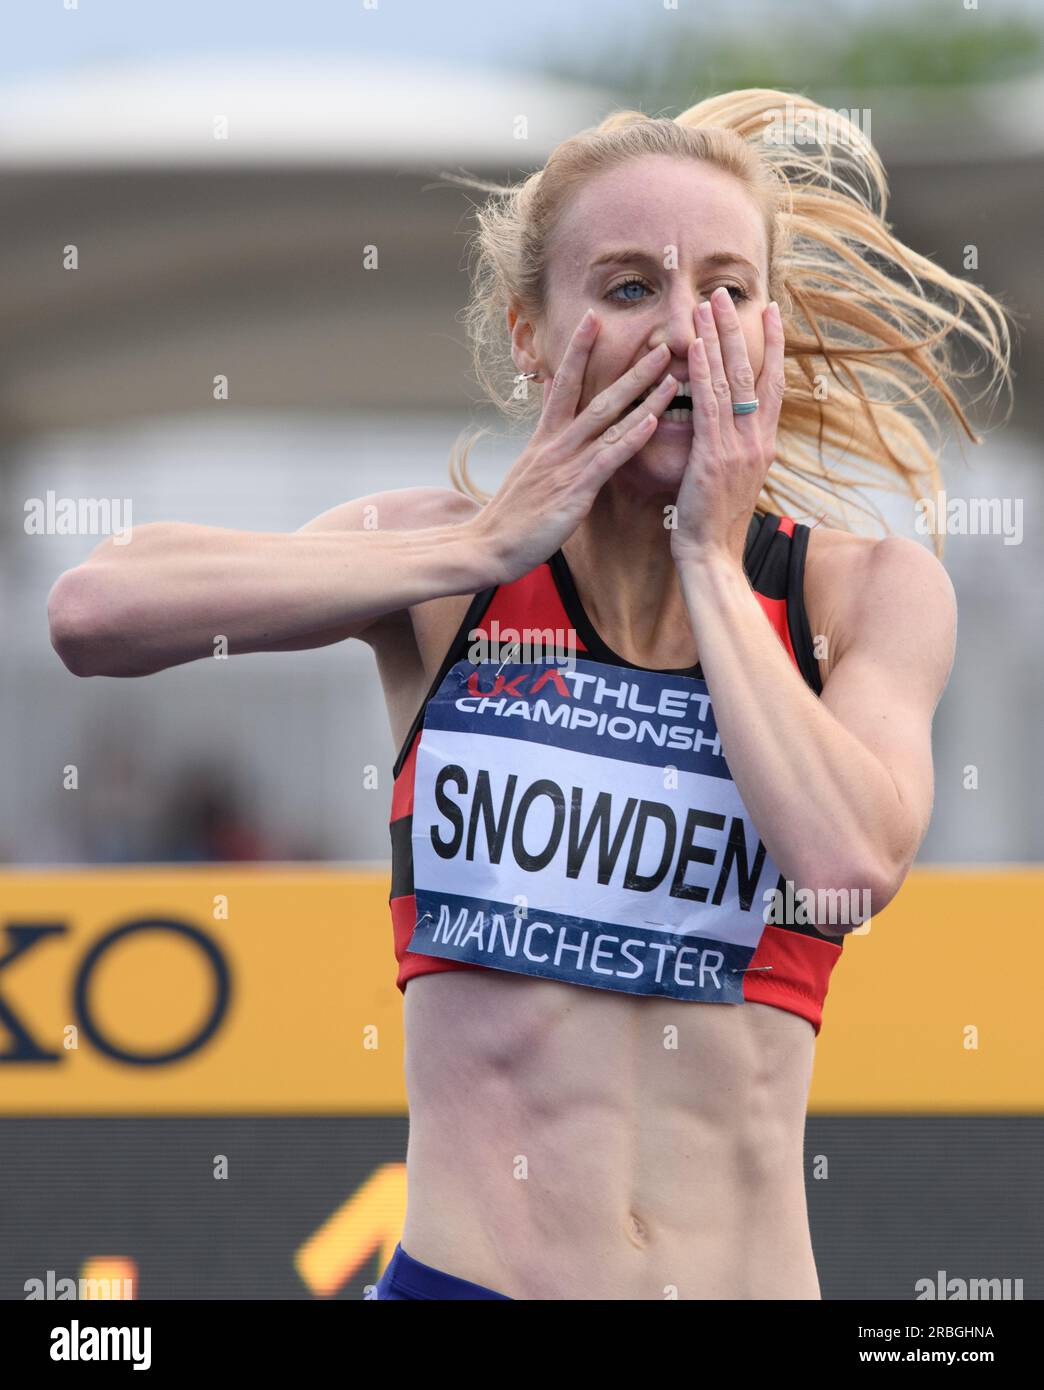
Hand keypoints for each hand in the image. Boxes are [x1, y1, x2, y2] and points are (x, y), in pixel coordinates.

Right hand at [468, 309, 679, 584]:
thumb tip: (548, 400)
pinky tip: (652, 420)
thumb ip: (543, 435)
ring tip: (669, 372)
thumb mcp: (526, 467)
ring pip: (609, 420)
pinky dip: (631, 437)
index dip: (577, 351)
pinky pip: (608, 458)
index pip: (562, 383)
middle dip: (629, 368)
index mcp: (544, 438)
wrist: (486, 545)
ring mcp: (566, 464)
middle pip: (595, 394)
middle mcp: (556, 444)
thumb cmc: (510, 517)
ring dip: (641, 394)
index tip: (593, 320)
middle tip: (657, 341)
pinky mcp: (575, 490)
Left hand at [670, 289, 785, 565]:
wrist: (713, 557)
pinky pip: (708, 405)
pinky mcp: (714, 456)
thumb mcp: (733, 481)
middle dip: (739, 329)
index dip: (774, 346)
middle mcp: (757, 440)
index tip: (772, 312)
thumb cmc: (716, 525)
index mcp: (763, 445)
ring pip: (731, 381)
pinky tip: (693, 346)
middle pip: (753, 372)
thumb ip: (736, 450)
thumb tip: (733, 431)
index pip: (772, 384)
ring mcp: (738, 447)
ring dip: (717, 339)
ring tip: (707, 303)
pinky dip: (702, 372)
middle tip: (728, 293)